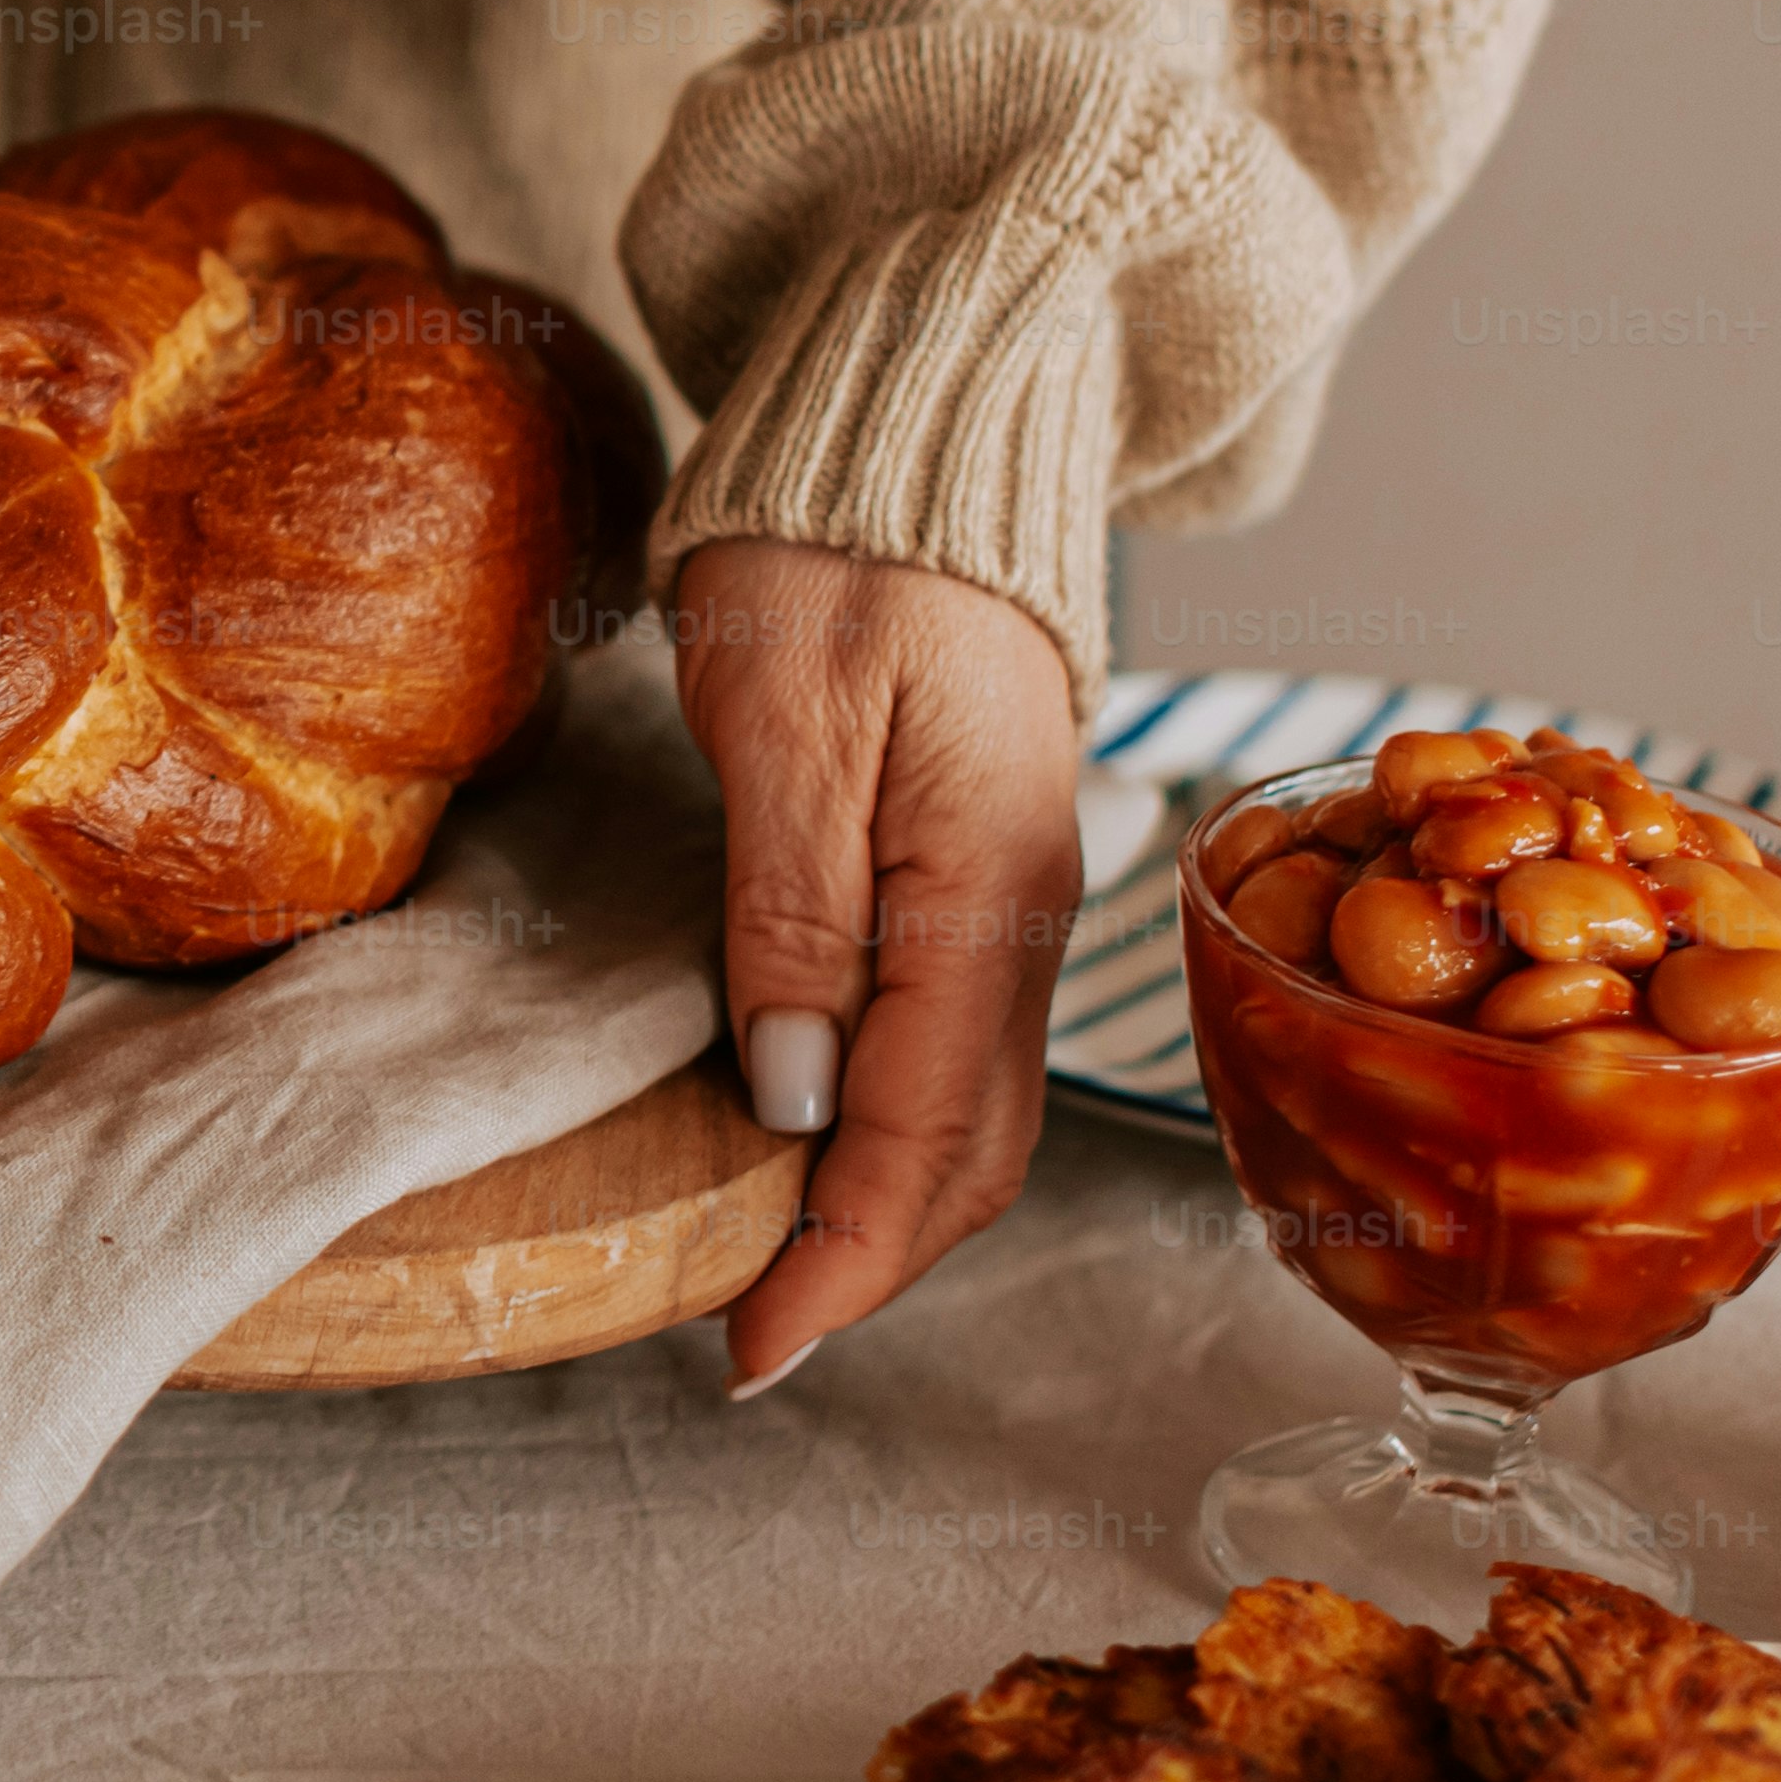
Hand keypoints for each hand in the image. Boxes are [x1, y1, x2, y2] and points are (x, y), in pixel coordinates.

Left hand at [669, 536, 1081, 1397]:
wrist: (925, 434)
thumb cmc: (839, 553)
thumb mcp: (785, 718)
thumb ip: (791, 910)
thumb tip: (787, 1092)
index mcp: (984, 886)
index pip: (923, 1128)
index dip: (840, 1254)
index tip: (756, 1348)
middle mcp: (1026, 912)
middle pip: (971, 1149)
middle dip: (868, 1261)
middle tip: (753, 1341)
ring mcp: (1018, 896)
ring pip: (979, 1111)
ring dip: (889, 1208)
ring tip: (781, 1274)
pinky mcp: (988, 872)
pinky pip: (966, 1044)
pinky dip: (904, 1129)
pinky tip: (826, 1143)